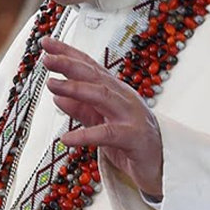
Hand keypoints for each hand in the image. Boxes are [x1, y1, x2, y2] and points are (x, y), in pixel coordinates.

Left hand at [41, 37, 163, 197]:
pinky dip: (86, 135)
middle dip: (70, 65)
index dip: (69, 54)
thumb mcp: (100, 123)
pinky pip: (108, 134)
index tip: (47, 43)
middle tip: (47, 57)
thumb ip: (81, 110)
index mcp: (115, 91)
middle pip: (95, 76)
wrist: (162, 166)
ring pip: (102, 97)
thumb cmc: (130, 141)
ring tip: (52, 85)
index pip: (90, 67)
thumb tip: (56, 97)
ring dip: (76, 89)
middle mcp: (124, 98)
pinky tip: (66, 138)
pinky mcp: (135, 138)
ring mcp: (131, 116)